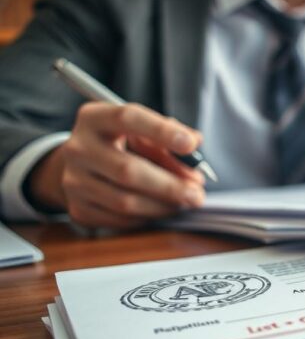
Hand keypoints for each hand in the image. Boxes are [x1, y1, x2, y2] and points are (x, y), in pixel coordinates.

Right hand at [28, 103, 205, 228]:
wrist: (82, 166)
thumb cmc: (122, 143)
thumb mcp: (142, 130)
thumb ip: (170, 138)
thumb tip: (196, 161)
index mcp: (94, 118)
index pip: (127, 118)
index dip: (161, 131)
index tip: (191, 145)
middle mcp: (78, 148)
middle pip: (127, 170)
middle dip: (169, 185)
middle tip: (197, 194)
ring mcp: (74, 181)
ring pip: (125, 201)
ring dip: (163, 205)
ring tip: (185, 202)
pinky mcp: (78, 209)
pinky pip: (120, 219)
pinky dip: (148, 217)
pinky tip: (162, 209)